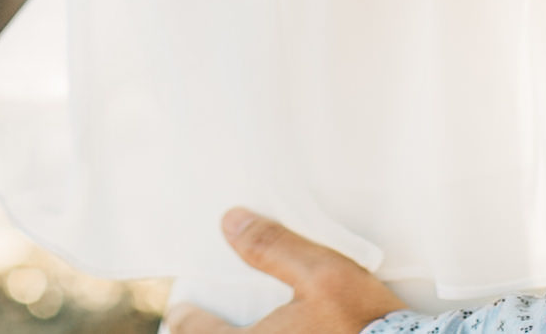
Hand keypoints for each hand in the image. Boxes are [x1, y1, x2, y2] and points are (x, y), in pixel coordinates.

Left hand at [166, 210, 406, 333]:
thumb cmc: (362, 323)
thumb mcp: (322, 273)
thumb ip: (273, 247)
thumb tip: (231, 222)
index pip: (194, 331)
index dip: (185, 317)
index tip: (183, 308)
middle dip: (213, 332)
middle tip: (210, 322)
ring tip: (258, 325)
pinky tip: (291, 330)